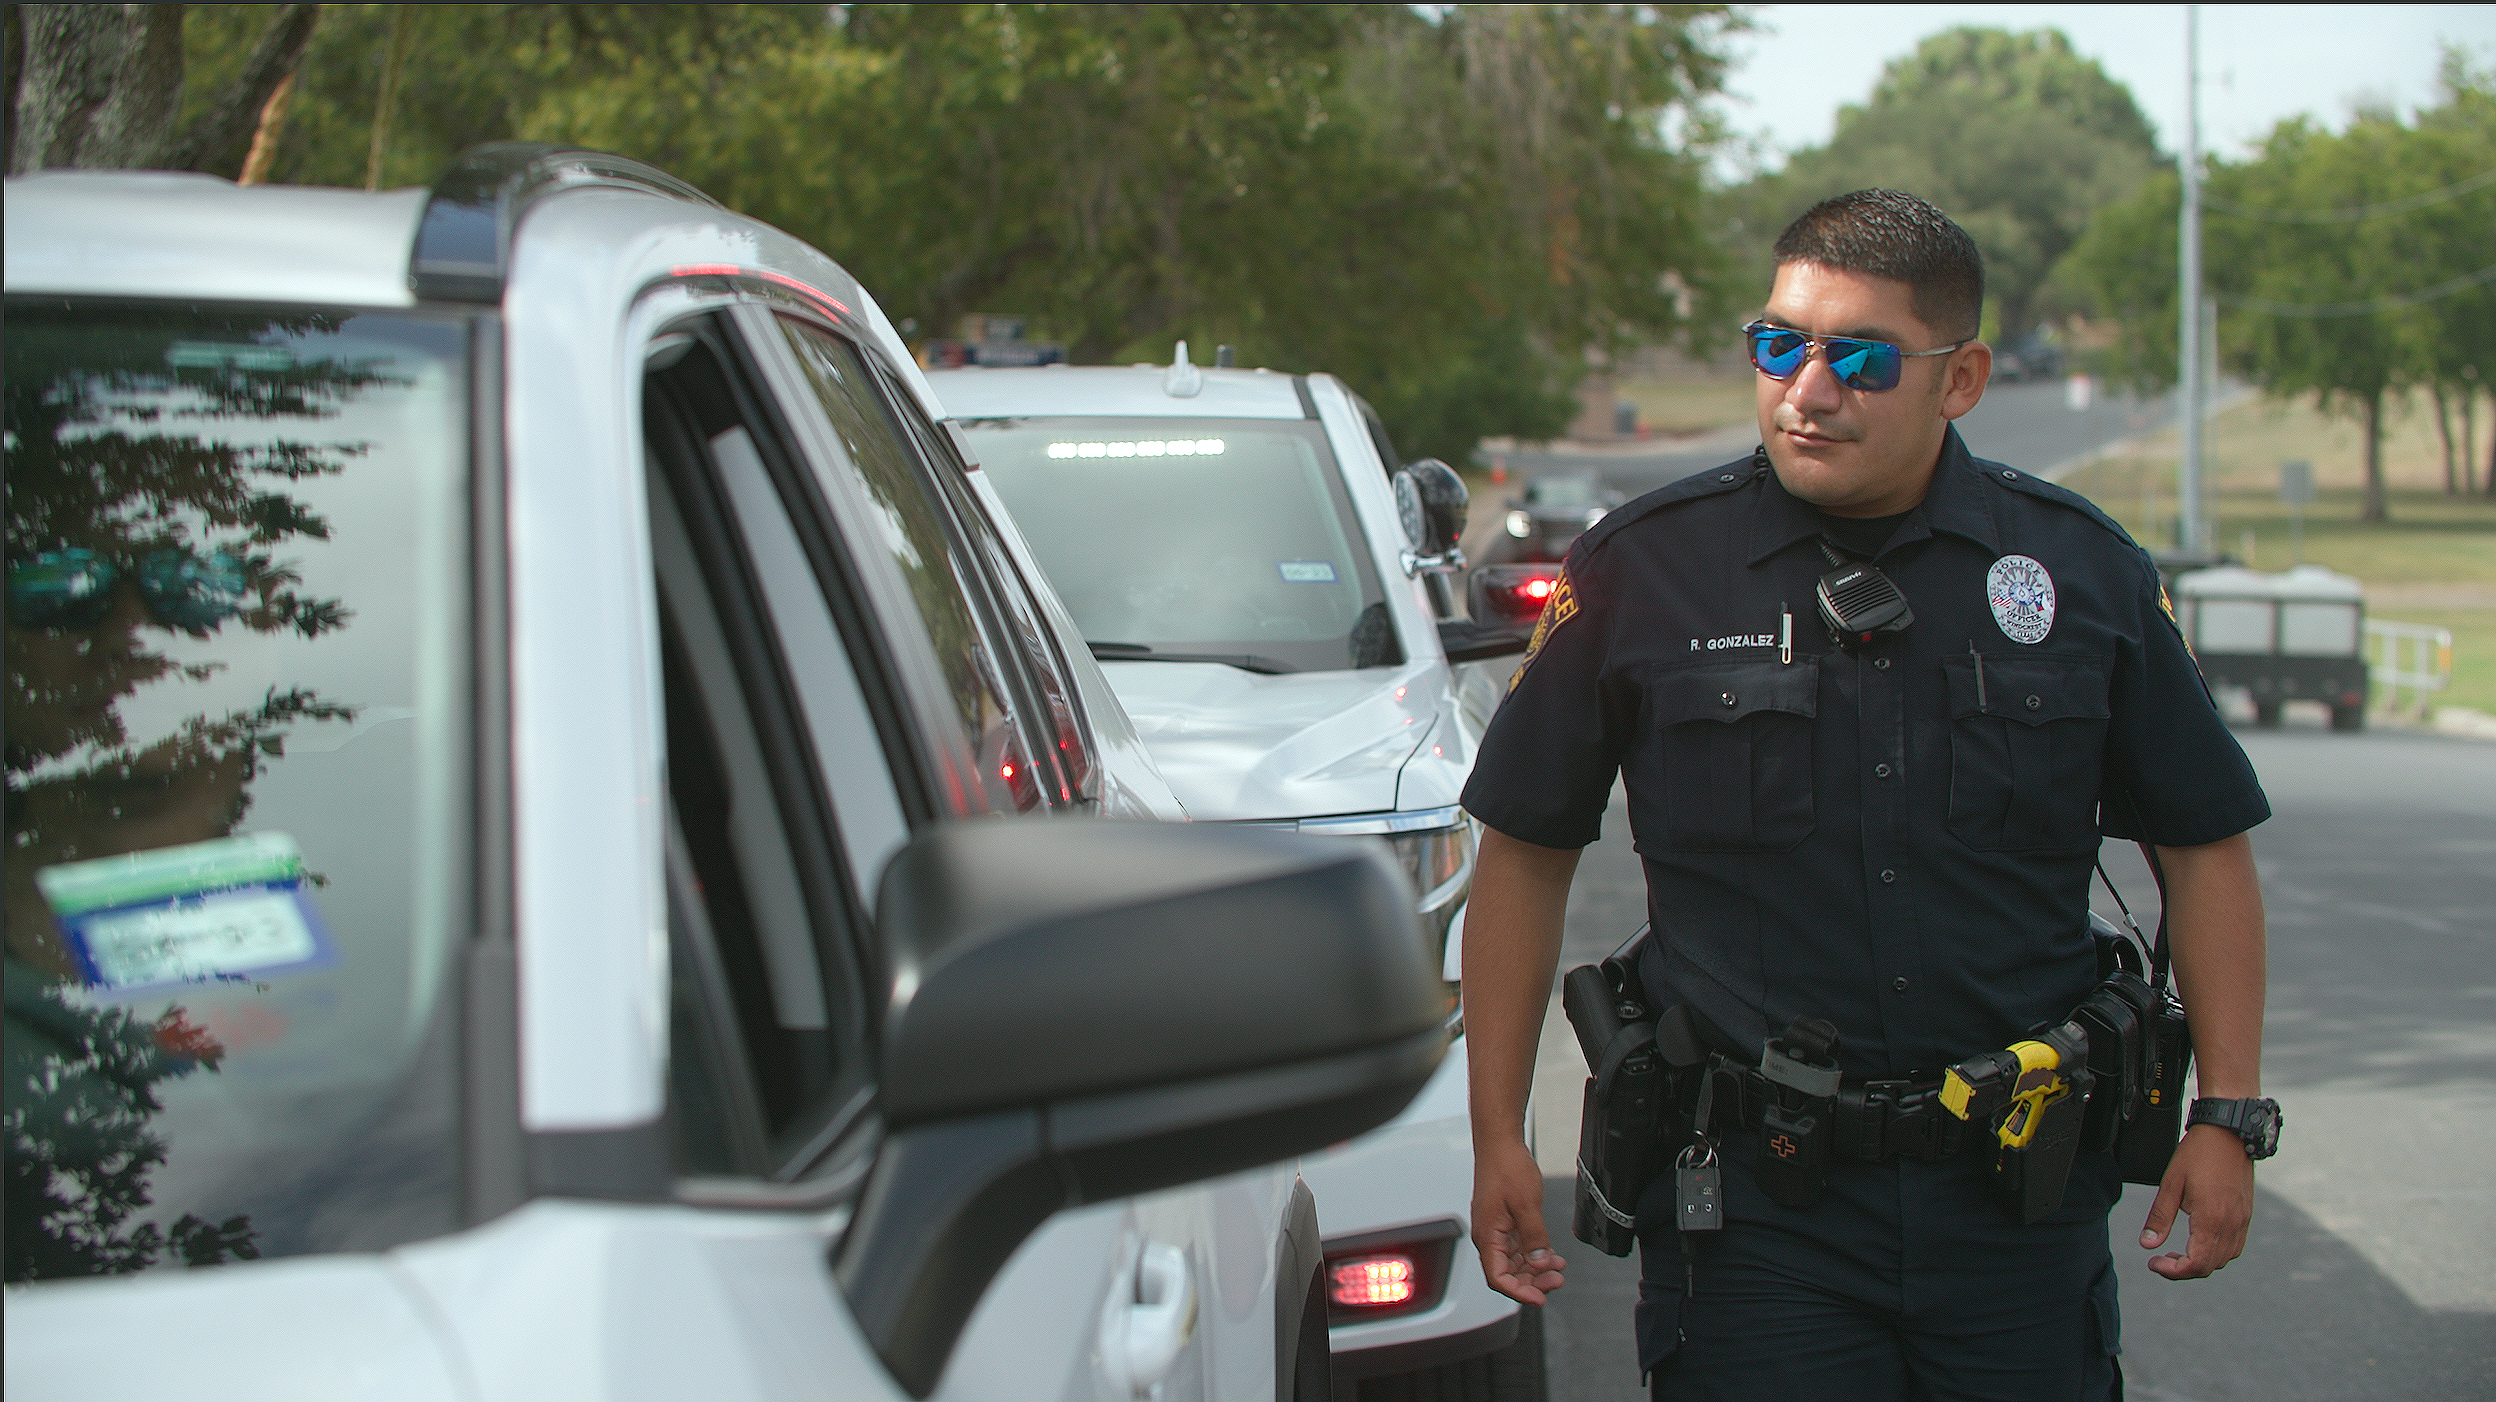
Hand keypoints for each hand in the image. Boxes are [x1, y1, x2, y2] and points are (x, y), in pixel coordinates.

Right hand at [1471, 1136, 1565, 1303]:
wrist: (1500, 1143)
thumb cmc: (1506, 1167)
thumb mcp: (1526, 1205)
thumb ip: (1534, 1237)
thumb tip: (1539, 1263)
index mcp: (1488, 1235)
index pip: (1498, 1278)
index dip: (1519, 1293)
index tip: (1540, 1298)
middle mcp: (1489, 1236)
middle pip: (1507, 1273)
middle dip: (1532, 1282)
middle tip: (1557, 1281)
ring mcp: (1496, 1229)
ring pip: (1514, 1262)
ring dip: (1535, 1269)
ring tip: (1558, 1270)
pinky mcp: (1504, 1221)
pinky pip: (1518, 1247)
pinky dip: (1534, 1254)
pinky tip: (1551, 1255)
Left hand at [2140, 1124, 2255, 1278]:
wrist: (2227, 1133)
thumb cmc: (2197, 1155)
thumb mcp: (2170, 1184)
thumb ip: (2159, 1217)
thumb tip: (2147, 1245)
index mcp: (2211, 1220)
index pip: (2196, 1264)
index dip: (2173, 1272)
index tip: (2154, 1263)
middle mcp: (2231, 1225)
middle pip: (2210, 1266)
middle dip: (2183, 1270)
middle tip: (2162, 1259)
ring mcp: (2242, 1221)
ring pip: (2223, 1259)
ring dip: (2200, 1262)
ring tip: (2177, 1252)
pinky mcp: (2246, 1214)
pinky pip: (2234, 1246)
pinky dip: (2216, 1252)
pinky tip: (2198, 1240)